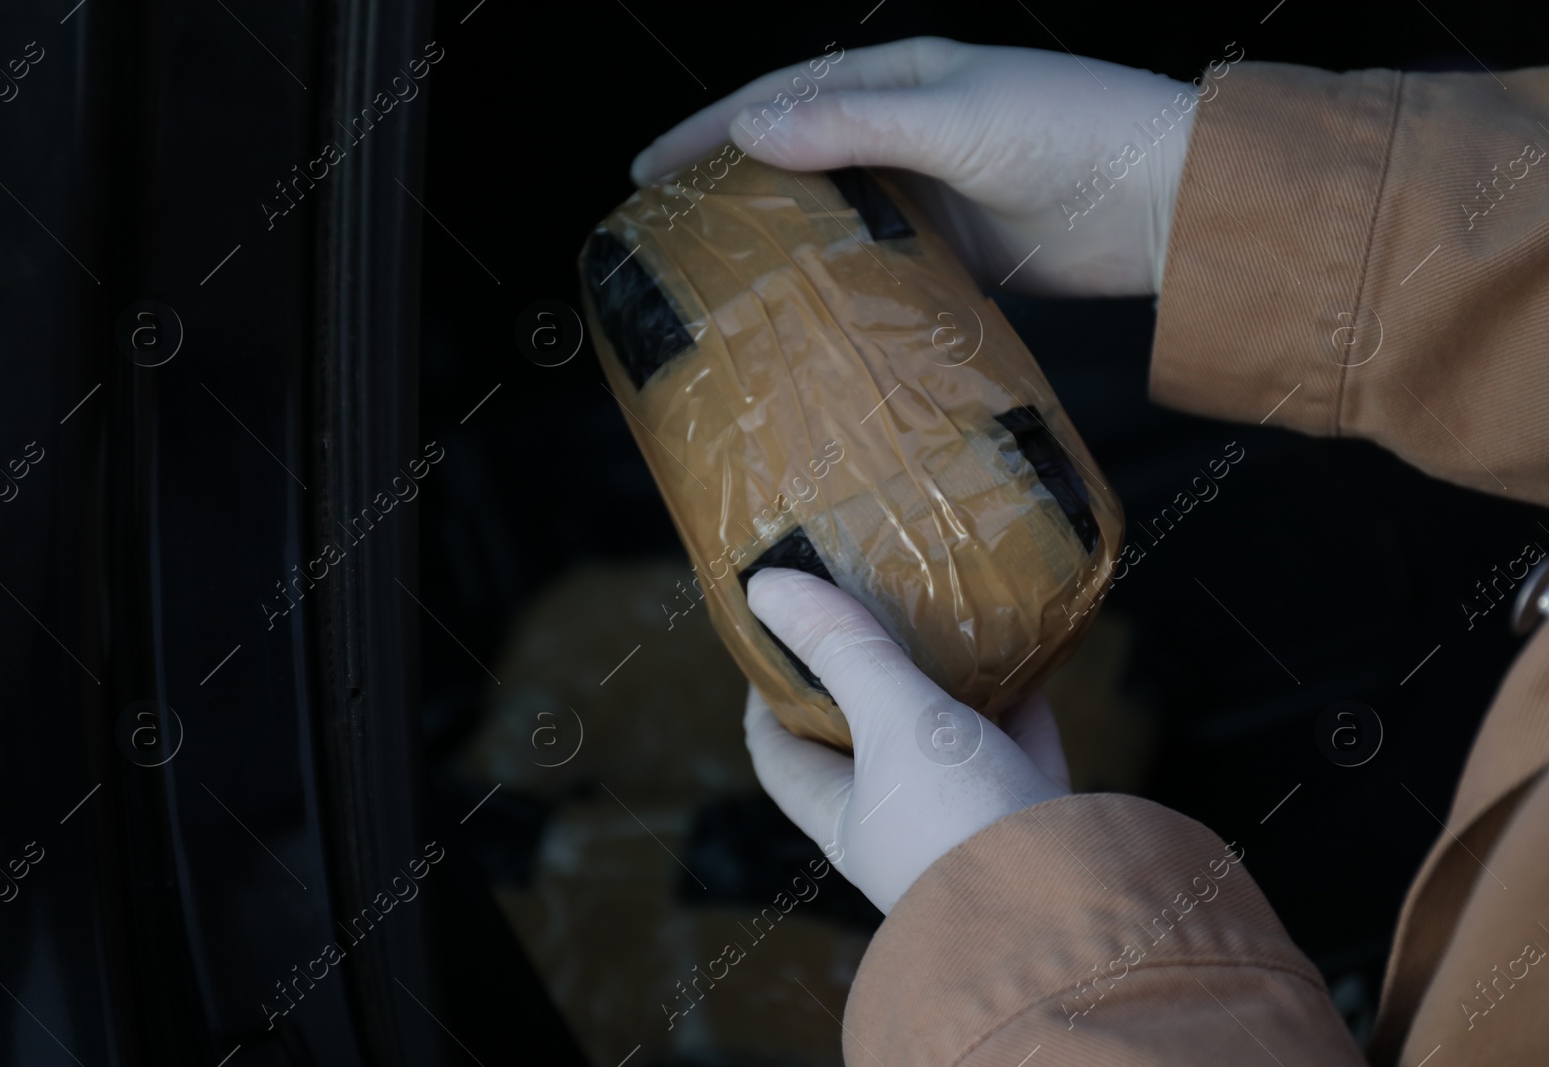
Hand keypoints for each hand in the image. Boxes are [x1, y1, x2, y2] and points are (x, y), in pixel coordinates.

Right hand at [630, 37, 1200, 295]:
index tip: (649, 170)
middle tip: (669, 235)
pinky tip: (807, 316)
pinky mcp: (957, 255)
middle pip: (798, 161)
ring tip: (720, 284)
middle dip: (732, 190)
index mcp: (900, 81)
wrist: (1166, 203)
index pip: (782, 99)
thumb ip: (850, 125)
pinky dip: (841, 287)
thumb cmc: (1070, 132)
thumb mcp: (950, 116)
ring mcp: (930, 197)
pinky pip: (880, 268)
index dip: (710, 130)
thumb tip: (750, 127)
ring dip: (782, 245)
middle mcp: (907, 136)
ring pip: (834, 220)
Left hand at [742, 568, 1070, 913]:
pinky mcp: (1038, 825)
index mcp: (844, 817)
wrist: (1072, 915)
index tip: (776, 633)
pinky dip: (1020, 707)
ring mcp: (970, 830)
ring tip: (941, 620)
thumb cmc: (958, 822)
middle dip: (862, 682)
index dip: (766, 694)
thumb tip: (763, 587)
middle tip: (867, 609)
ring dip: (943, 688)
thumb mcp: (894, 721)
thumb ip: (842, 650)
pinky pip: (1020, 753)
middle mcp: (900, 829)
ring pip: (948, 746)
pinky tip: (1026, 659)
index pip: (778, 753)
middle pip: (865, 744)